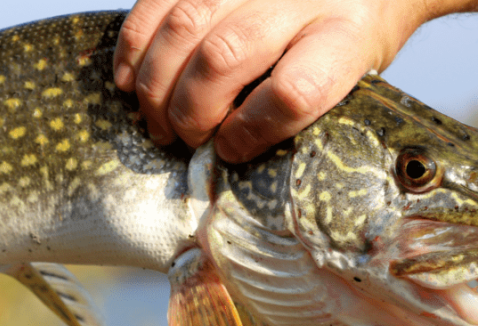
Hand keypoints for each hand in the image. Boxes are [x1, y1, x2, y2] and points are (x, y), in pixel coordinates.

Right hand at [113, 0, 432, 162]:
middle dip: (190, 110)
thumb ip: (297, 108)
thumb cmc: (345, 35)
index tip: (229, 149)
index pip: (293, 91)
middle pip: (225, 57)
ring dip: (156, 82)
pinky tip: (130, 77)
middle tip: (182, 138)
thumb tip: (228, 149)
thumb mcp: (347, 75)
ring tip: (156, 118)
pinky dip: (135, 42)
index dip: (250, 130)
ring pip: (185, 25)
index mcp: (346, 34)